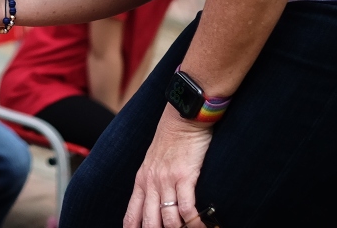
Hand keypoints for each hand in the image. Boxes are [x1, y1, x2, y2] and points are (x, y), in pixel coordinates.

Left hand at [124, 106, 213, 227]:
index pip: (132, 214)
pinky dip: (195, 222)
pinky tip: (204, 226)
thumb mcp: (152, 162)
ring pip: (169, 220)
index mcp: (141, 181)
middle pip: (149, 222)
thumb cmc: (170, 140)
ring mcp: (167, 181)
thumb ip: (151, 182)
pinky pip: (187, 208)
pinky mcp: (184, 177)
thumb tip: (154, 204)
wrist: (182, 119)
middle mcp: (151, 183)